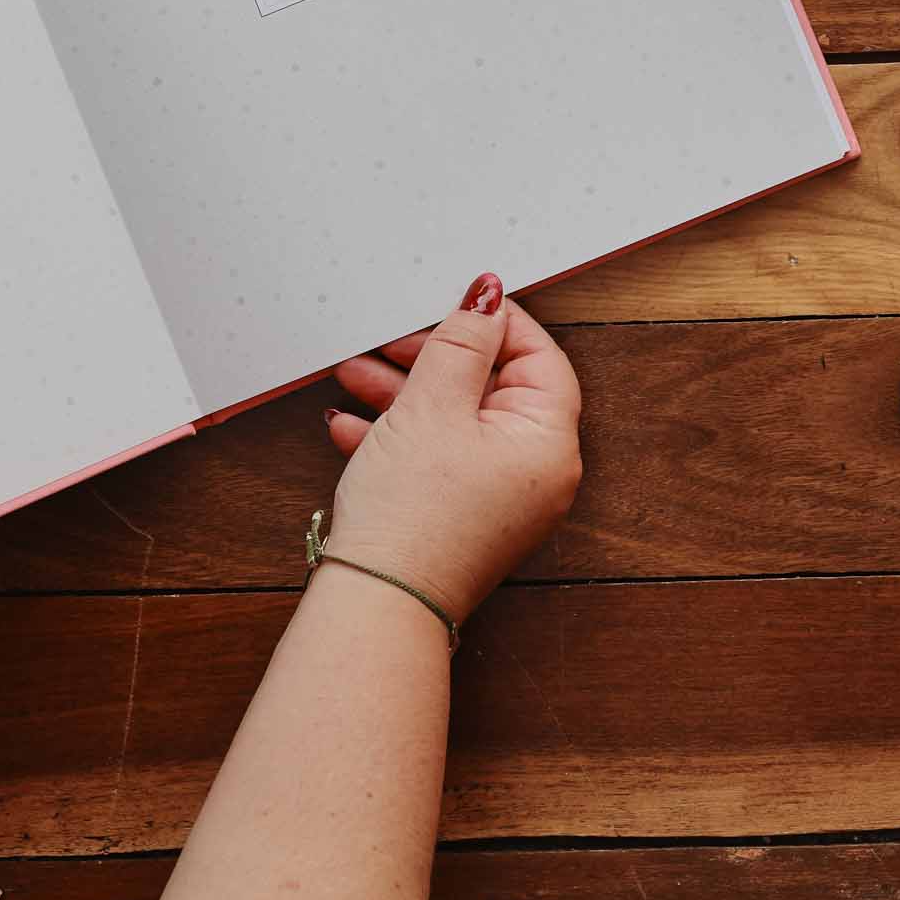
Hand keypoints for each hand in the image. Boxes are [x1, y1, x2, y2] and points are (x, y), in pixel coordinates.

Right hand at [323, 273, 581, 622]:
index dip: (495, 323)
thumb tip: (488, 297)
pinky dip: (400, 435)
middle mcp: (535, 473)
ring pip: (456, 420)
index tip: (451, 301)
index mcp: (548, 443)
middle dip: (431, 358)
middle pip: (492, 387)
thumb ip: (461, 343)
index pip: (539, 358)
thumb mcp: (432, 405)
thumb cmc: (413, 513)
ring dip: (404, 393)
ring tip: (354, 376)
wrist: (377, 602)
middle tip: (388, 341)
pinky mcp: (463, 514)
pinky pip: (438, 457)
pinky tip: (351, 426)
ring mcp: (499, 498)